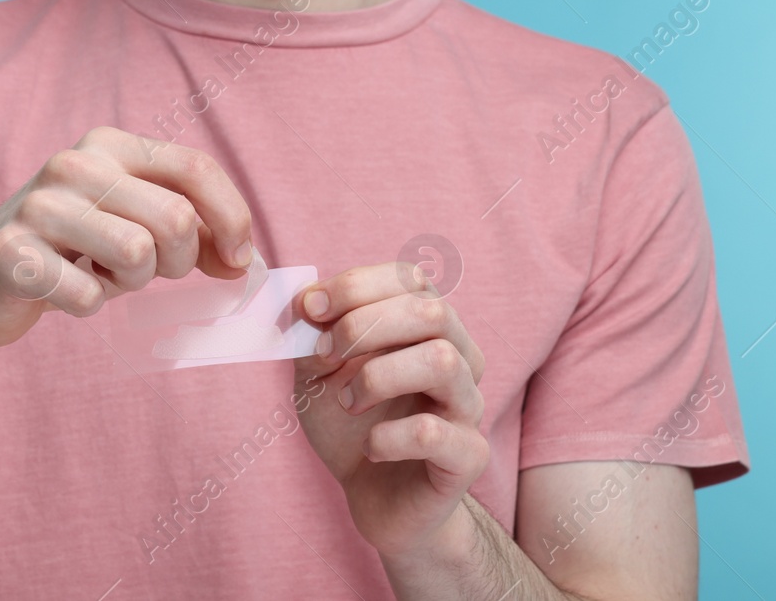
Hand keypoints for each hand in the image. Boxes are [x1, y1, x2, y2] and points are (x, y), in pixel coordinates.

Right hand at [0, 127, 253, 349]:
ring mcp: (38, 205)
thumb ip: (191, 231)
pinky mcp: (9, 252)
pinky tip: (63, 290)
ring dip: (128, 283)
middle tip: (143, 272)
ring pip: (137, 254)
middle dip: (176, 262)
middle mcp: (73, 163)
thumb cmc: (71, 252)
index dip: (231, 217)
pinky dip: (87, 305)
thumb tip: (243, 262)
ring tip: (98, 274)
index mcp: (109, 145)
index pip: (196, 167)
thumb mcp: (134, 223)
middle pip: (175, 219)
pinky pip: (88, 295)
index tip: (237, 261)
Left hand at [293, 262, 488, 559]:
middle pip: (432, 311)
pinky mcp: (468, 455)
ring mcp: (468, 404)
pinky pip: (433, 432)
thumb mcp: (318, 374)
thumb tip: (307, 301)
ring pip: (441, 361)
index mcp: (428, 326)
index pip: (410, 278)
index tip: (310, 309)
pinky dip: (388, 437)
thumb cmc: (350, 424)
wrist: (373, 496)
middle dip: (365, 325)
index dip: (356, 285)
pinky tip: (371, 447)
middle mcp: (459, 355)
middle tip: (326, 356)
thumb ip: (313, 336)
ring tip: (347, 402)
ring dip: (377, 376)